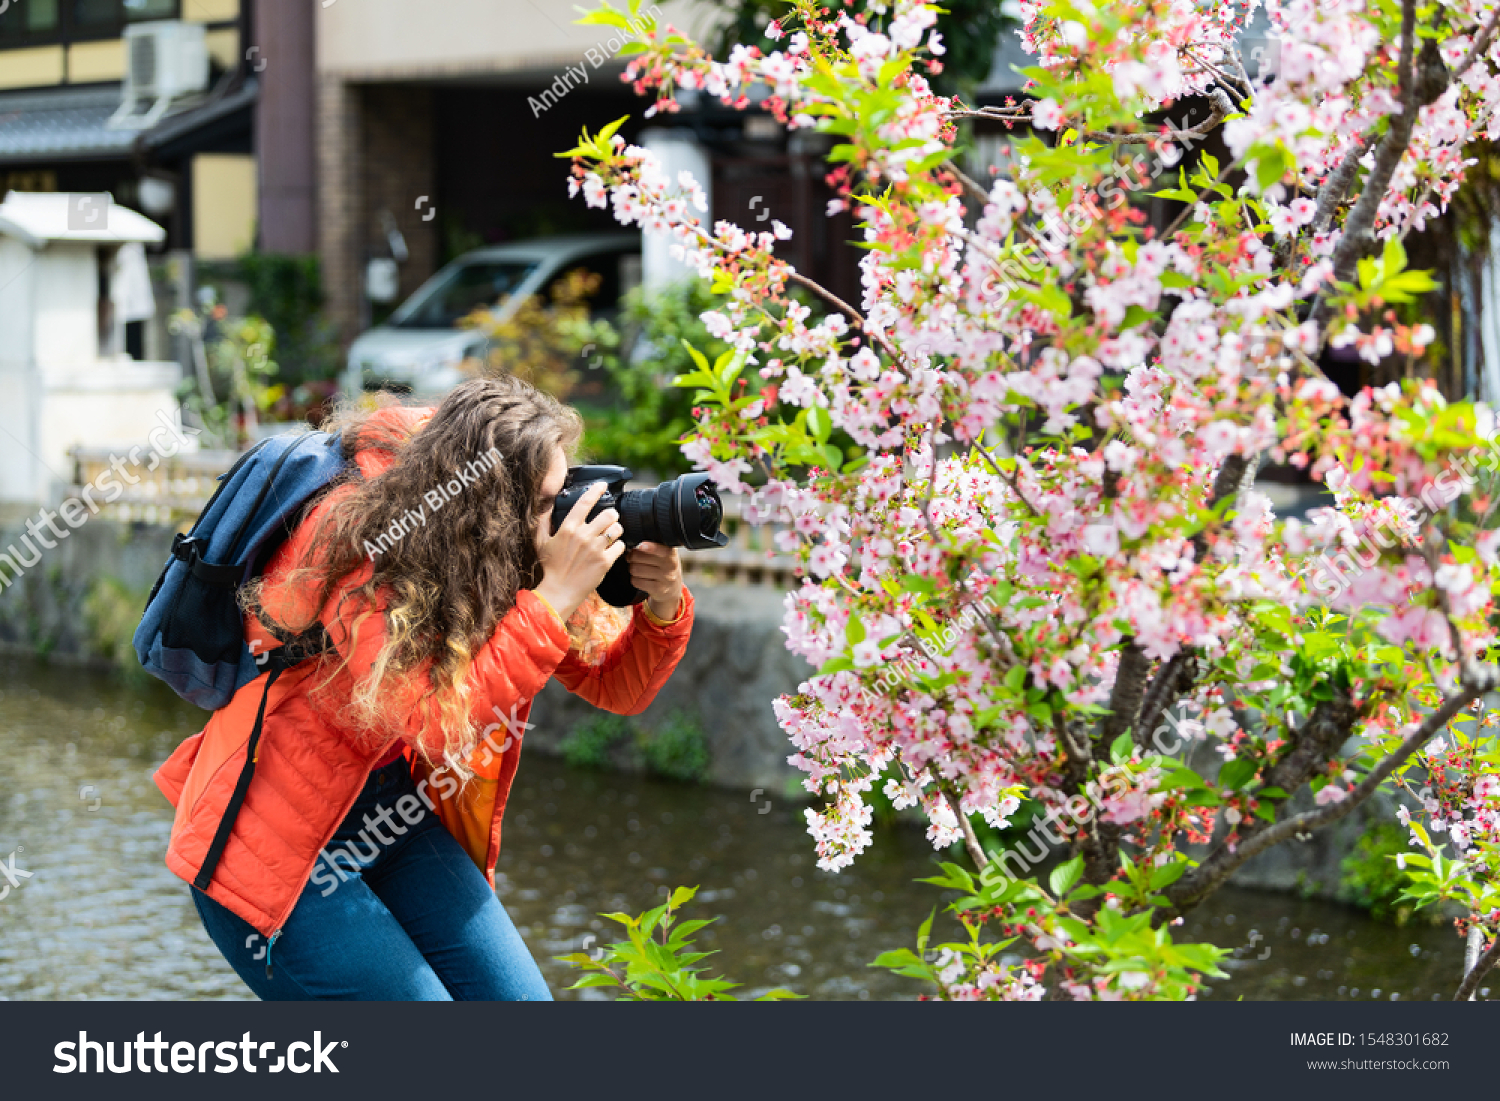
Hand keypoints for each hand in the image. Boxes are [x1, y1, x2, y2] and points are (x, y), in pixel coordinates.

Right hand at [534, 483, 624, 621]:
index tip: (603, 485)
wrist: (559, 591)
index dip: (596, 490)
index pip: (585, 502)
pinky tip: (613, 549)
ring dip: (616, 530)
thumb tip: (545, 506)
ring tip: (612, 534)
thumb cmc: (550, 567)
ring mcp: (595, 549)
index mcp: (568, 528)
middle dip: (612, 515)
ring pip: (617, 528)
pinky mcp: (605, 562)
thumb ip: (543, 522)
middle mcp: (583, 536)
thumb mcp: (541, 541)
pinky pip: (620, 546)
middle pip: (609, 514)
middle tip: (610, 519)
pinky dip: (618, 546)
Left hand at [628, 542, 683, 621]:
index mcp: (671, 553)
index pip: (660, 548)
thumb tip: (634, 543)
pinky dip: (634, 579)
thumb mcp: (665, 553)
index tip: (641, 546)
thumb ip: (654, 545)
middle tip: (633, 557)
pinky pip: (636, 581)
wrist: (672, 588)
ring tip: (637, 568)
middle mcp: (670, 565)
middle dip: (632, 556)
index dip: (649, 547)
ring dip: (632, 568)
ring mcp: (665, 578)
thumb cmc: (664, 566)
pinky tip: (640, 578)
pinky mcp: (658, 589)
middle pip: (639, 556)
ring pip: (635, 569)